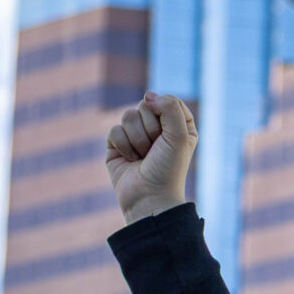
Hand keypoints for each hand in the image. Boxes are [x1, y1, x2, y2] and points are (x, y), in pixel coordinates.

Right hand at [105, 92, 196, 223]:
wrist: (149, 198)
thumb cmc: (168, 169)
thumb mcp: (180, 135)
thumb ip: (169, 106)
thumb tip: (147, 95)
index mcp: (178, 125)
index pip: (167, 100)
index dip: (166, 114)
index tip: (170, 134)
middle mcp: (158, 129)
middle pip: (146, 105)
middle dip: (151, 128)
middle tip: (156, 150)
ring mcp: (136, 136)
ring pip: (128, 115)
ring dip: (137, 139)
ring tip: (143, 157)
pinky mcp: (117, 145)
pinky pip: (114, 130)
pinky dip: (123, 146)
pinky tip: (130, 161)